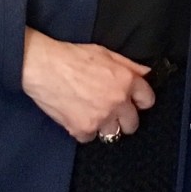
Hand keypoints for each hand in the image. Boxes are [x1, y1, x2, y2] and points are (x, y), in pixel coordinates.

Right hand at [20, 29, 154, 142]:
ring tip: (91, 113)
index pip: (148, 100)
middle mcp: (117, 101)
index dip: (139, 101)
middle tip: (110, 111)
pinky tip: (76, 116)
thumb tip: (146, 74)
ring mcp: (101, 117)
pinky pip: (90, 137)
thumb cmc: (71, 57)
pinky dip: (83, 130)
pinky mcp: (82, 129)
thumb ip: (129, 66)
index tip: (133, 102)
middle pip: (132, 123)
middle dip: (124, 118)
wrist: (43, 67)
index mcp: (126, 81)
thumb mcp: (105, 53)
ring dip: (104, 126)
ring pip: (112, 133)